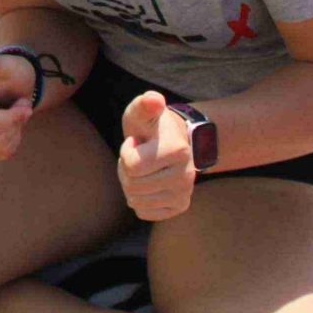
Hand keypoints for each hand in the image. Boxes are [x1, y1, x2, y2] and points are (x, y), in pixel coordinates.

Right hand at [0, 48, 37, 162]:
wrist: (9, 86)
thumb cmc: (10, 74)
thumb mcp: (6, 66)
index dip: (15, 118)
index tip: (25, 104)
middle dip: (16, 124)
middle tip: (19, 106)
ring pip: (0, 148)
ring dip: (15, 132)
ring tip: (12, 114)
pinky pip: (0, 154)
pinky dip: (10, 142)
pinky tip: (8, 126)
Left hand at [116, 90, 196, 220]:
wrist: (174, 141)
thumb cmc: (152, 126)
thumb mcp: (143, 111)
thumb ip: (145, 104)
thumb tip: (153, 100)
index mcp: (178, 150)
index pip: (131, 165)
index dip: (126, 151)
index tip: (137, 142)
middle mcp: (186, 175)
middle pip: (132, 185)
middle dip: (126, 169)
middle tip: (138, 156)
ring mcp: (184, 193)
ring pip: (135, 200)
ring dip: (131, 184)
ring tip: (143, 168)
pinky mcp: (179, 206)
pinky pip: (143, 212)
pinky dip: (139, 200)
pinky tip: (148, 183)